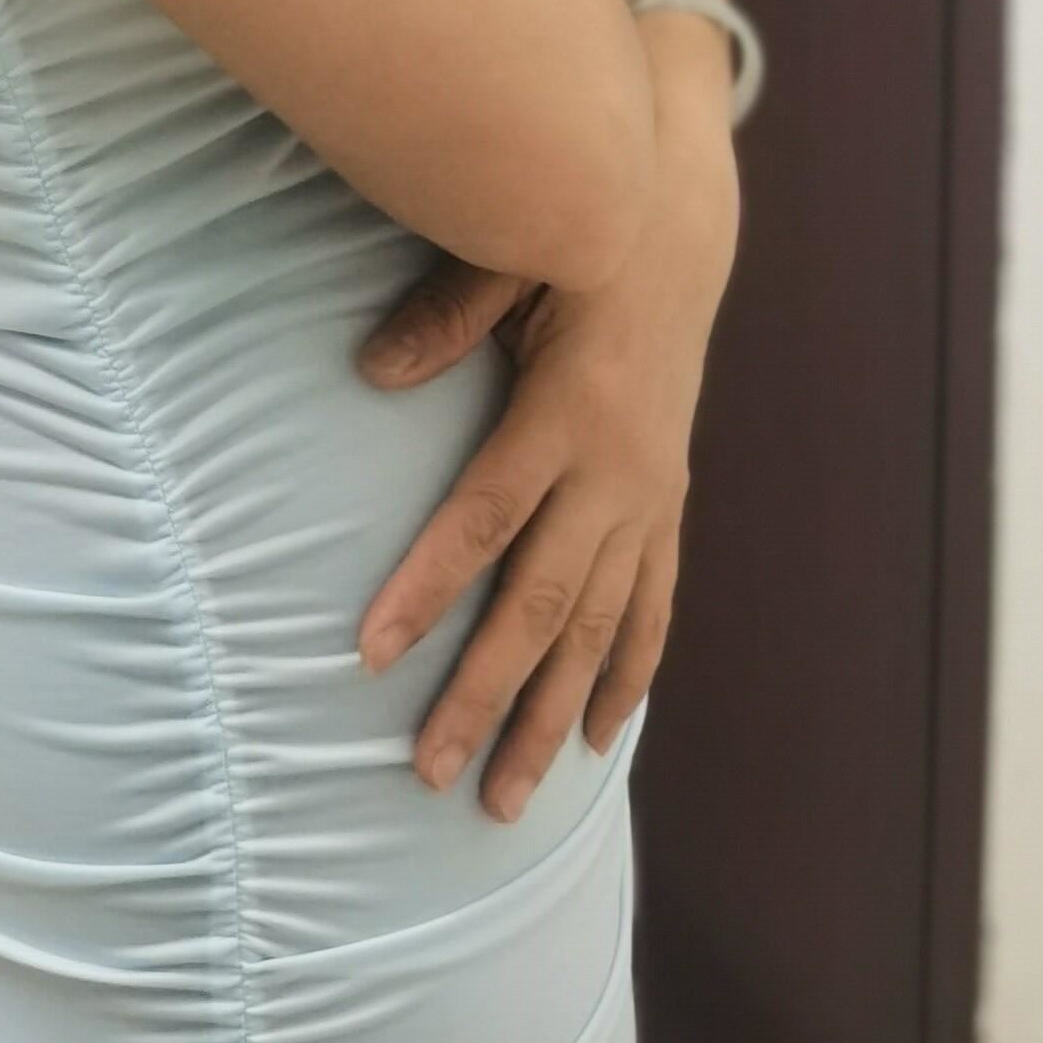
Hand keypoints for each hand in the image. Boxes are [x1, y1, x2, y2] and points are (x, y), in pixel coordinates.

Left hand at [353, 130, 736, 820]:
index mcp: (565, 412)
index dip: (427, 587)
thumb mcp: (509, 261)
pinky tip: (601, 740)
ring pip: (599, 629)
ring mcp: (649, 499)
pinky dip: (627, 676)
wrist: (675, 243)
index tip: (368, 654)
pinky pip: (652, 607)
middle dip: (485, 694)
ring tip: (506, 799)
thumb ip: (443, 317)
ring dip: (552, 717)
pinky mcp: (666, 508)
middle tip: (427, 772)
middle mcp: (615, 472)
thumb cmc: (569, 249)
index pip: (484, 517)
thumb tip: (366, 372)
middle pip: (541, 603)